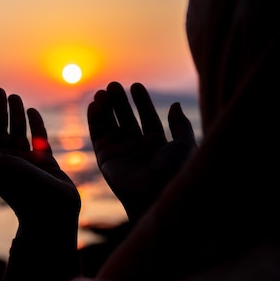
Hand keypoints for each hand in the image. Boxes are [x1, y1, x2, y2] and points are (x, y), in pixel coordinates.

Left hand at [0, 88, 80, 235]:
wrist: (52, 213)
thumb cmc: (22, 191)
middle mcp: (8, 161)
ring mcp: (27, 161)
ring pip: (18, 131)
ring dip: (15, 113)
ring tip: (14, 96)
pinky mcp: (46, 163)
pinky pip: (39, 139)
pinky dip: (35, 124)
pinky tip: (32, 111)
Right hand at [88, 82, 195, 221]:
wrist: (157, 195)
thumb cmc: (176, 172)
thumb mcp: (185, 145)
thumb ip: (180, 125)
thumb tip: (176, 105)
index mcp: (158, 146)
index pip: (148, 119)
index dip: (142, 103)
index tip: (136, 86)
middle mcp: (138, 150)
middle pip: (127, 120)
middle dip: (120, 103)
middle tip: (114, 85)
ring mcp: (121, 154)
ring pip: (111, 126)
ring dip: (106, 109)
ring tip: (102, 91)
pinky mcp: (106, 160)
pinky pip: (98, 137)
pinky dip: (94, 121)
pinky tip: (94, 105)